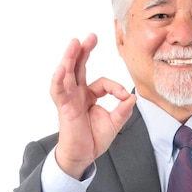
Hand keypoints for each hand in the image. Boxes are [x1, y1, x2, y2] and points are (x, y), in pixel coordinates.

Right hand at [50, 33, 135, 178]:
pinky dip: (59, 80)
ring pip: (67, 73)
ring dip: (70, 58)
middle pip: (79, 67)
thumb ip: (123, 109)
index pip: (102, 82)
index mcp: (88, 95)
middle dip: (84, 51)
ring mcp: (69, 99)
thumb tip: (133, 97)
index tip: (124, 97)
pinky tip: (62, 68)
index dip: (115, 87)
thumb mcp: (115, 122)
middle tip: (91, 36)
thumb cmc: (94, 139)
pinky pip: (58, 91)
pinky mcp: (64, 108)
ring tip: (74, 43)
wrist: (83, 156)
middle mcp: (77, 94)